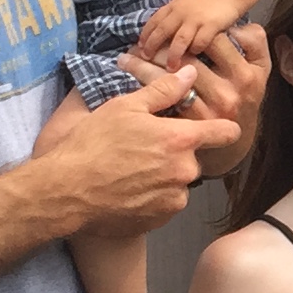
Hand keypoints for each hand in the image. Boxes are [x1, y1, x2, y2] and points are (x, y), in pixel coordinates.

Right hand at [36, 71, 238, 234]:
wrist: (67, 191)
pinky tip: (129, 188)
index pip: (225, 132)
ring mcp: (174, 199)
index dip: (223, 128)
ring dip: (166, 176)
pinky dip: (154, 197)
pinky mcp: (161, 219)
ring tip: (133, 170)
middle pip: (194, 157)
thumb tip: (190, 73)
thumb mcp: (125, 107)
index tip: (218, 128)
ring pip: (180, 182)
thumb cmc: (93, 144)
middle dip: (177, 152)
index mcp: (181, 140)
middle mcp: (185, 171)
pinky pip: (167, 203)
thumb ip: (164, 90)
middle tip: (145, 148)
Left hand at [132, 20, 269, 178]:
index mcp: (247, 75)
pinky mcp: (191, 124)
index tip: (176, 27)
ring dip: (144, 62)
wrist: (235, 145)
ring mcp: (210, 110)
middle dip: (162, 44)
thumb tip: (235, 24)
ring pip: (170, 76)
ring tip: (128, 54)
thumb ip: (254, 42)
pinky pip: (162, 96)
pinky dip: (144, 81)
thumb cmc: (244, 97)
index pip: (215, 39)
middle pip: (188, 56)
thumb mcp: (260, 69)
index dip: (194, 29)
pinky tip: (131, 72)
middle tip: (142, 40)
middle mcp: (229, 92)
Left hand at [134, 0, 247, 71]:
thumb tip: (160, 33)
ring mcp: (196, 19)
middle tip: (147, 59)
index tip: (139, 47)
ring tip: (170, 67)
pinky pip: (200, 41)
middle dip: (153, 46)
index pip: (154, 21)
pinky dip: (196, 50)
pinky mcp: (212, 25)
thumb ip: (173, 15)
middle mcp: (181, 12)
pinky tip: (194, 56)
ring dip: (173, 54)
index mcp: (173, 6)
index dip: (146, 35)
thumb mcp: (184, 2)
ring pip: (179, 39)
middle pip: (162, 31)